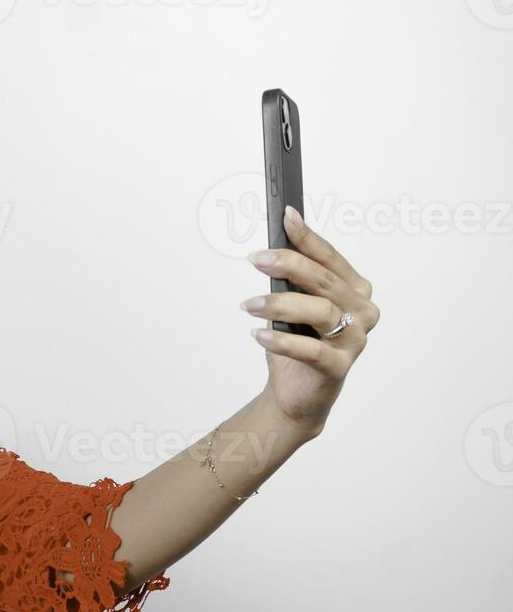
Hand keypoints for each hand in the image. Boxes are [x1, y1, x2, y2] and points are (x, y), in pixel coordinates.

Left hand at [241, 205, 378, 437]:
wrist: (296, 394)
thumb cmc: (297, 344)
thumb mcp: (293, 308)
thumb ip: (292, 282)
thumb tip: (272, 251)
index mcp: (355, 291)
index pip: (331, 258)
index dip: (308, 238)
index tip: (286, 217)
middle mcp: (362, 312)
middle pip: (325, 281)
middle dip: (290, 265)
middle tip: (256, 259)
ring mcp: (354, 341)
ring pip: (320, 312)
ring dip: (280, 304)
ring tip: (249, 305)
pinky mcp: (338, 368)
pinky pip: (312, 350)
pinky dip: (282, 341)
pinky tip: (257, 334)